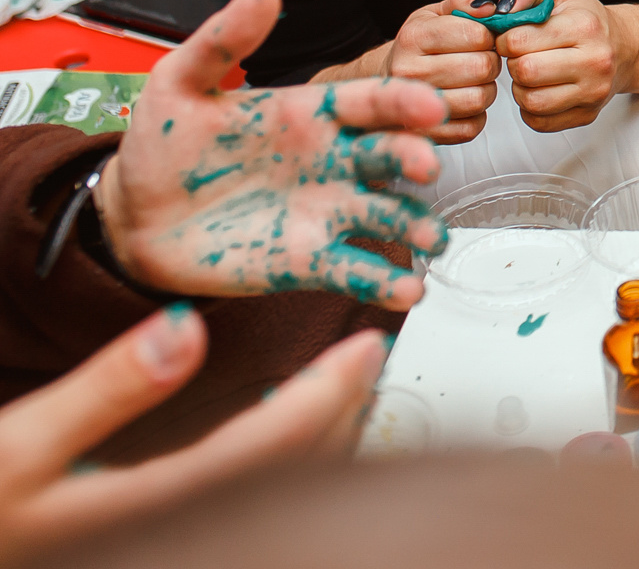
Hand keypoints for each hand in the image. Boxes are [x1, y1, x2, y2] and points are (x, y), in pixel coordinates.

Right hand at [0, 305, 385, 564]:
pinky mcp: (169, 543)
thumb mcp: (18, 446)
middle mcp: (185, 531)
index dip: (331, 390)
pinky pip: (254, 506)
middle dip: (344, 409)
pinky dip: (289, 465)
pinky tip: (286, 437)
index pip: (275, 446)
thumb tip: (185, 329)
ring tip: (345, 386)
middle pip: (297, 475)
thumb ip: (107, 389)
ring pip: (284, 496)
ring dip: (325, 439)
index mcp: (157, 509)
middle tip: (369, 354)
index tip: (366, 343)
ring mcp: (185, 544)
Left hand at [96, 0, 447, 309]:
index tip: (429, 104)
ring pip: (387, 215)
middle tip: (426, 165)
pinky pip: (358, 271)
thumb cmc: (162, 145)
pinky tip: (407, 290)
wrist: (135, 219)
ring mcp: (327, 212)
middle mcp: (332, 161)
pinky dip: (386, 282)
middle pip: (389, 155)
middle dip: (415, 158)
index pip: (370, 100)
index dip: (402, 100)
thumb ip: (224, 42)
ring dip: (415, 226)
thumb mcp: (180, 83)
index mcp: (312, 114)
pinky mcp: (312, 262)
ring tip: (431, 240)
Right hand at [382, 0, 503, 142]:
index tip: (480, 39)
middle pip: (481, 68)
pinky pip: (472, 127)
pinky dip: (476, 116)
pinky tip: (463, 102)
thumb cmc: (420, 47)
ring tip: (471, 82)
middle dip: (489, 63)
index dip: (488, 36)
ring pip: (480, 98)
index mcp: (413, 37)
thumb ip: (465, 2)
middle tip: (479, 62)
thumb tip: (491, 9)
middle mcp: (409, 72)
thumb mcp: (436, 14)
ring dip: (485, 90)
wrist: (389, 84)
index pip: (476, 35)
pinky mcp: (426, 134)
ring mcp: (414, 106)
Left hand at [488, 0, 619, 133]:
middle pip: (525, 72)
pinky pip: (540, 122)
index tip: (514, 36)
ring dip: (520, 88)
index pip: (519, 40)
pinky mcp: (588, 114)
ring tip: (531, 73)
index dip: (505, 38)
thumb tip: (500, 9)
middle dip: (514, 63)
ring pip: (531, 102)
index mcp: (584, 27)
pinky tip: (540, 90)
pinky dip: (530, 109)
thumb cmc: (586, 19)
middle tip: (521, 56)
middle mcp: (595, 61)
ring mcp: (594, 92)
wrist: (625, 47)